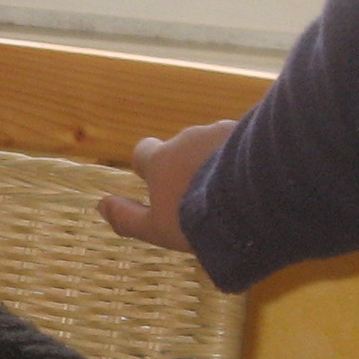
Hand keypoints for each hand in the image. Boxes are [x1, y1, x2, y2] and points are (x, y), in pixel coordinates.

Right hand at [99, 120, 238, 253]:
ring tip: (238, 190)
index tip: (159, 183)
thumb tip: (101, 205)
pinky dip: (248, 157)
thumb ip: (127, 218)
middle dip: (191, 164)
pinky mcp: (251, 131)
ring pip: (216, 144)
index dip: (149, 166)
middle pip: (183, 148)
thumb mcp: (157, 228)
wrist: (250, 200)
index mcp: (161, 160)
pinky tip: (258, 180)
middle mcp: (187, 138)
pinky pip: (245, 142)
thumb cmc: (196, 219)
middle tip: (207, 195)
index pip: (144, 152)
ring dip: (220, 160)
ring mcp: (220, 130)